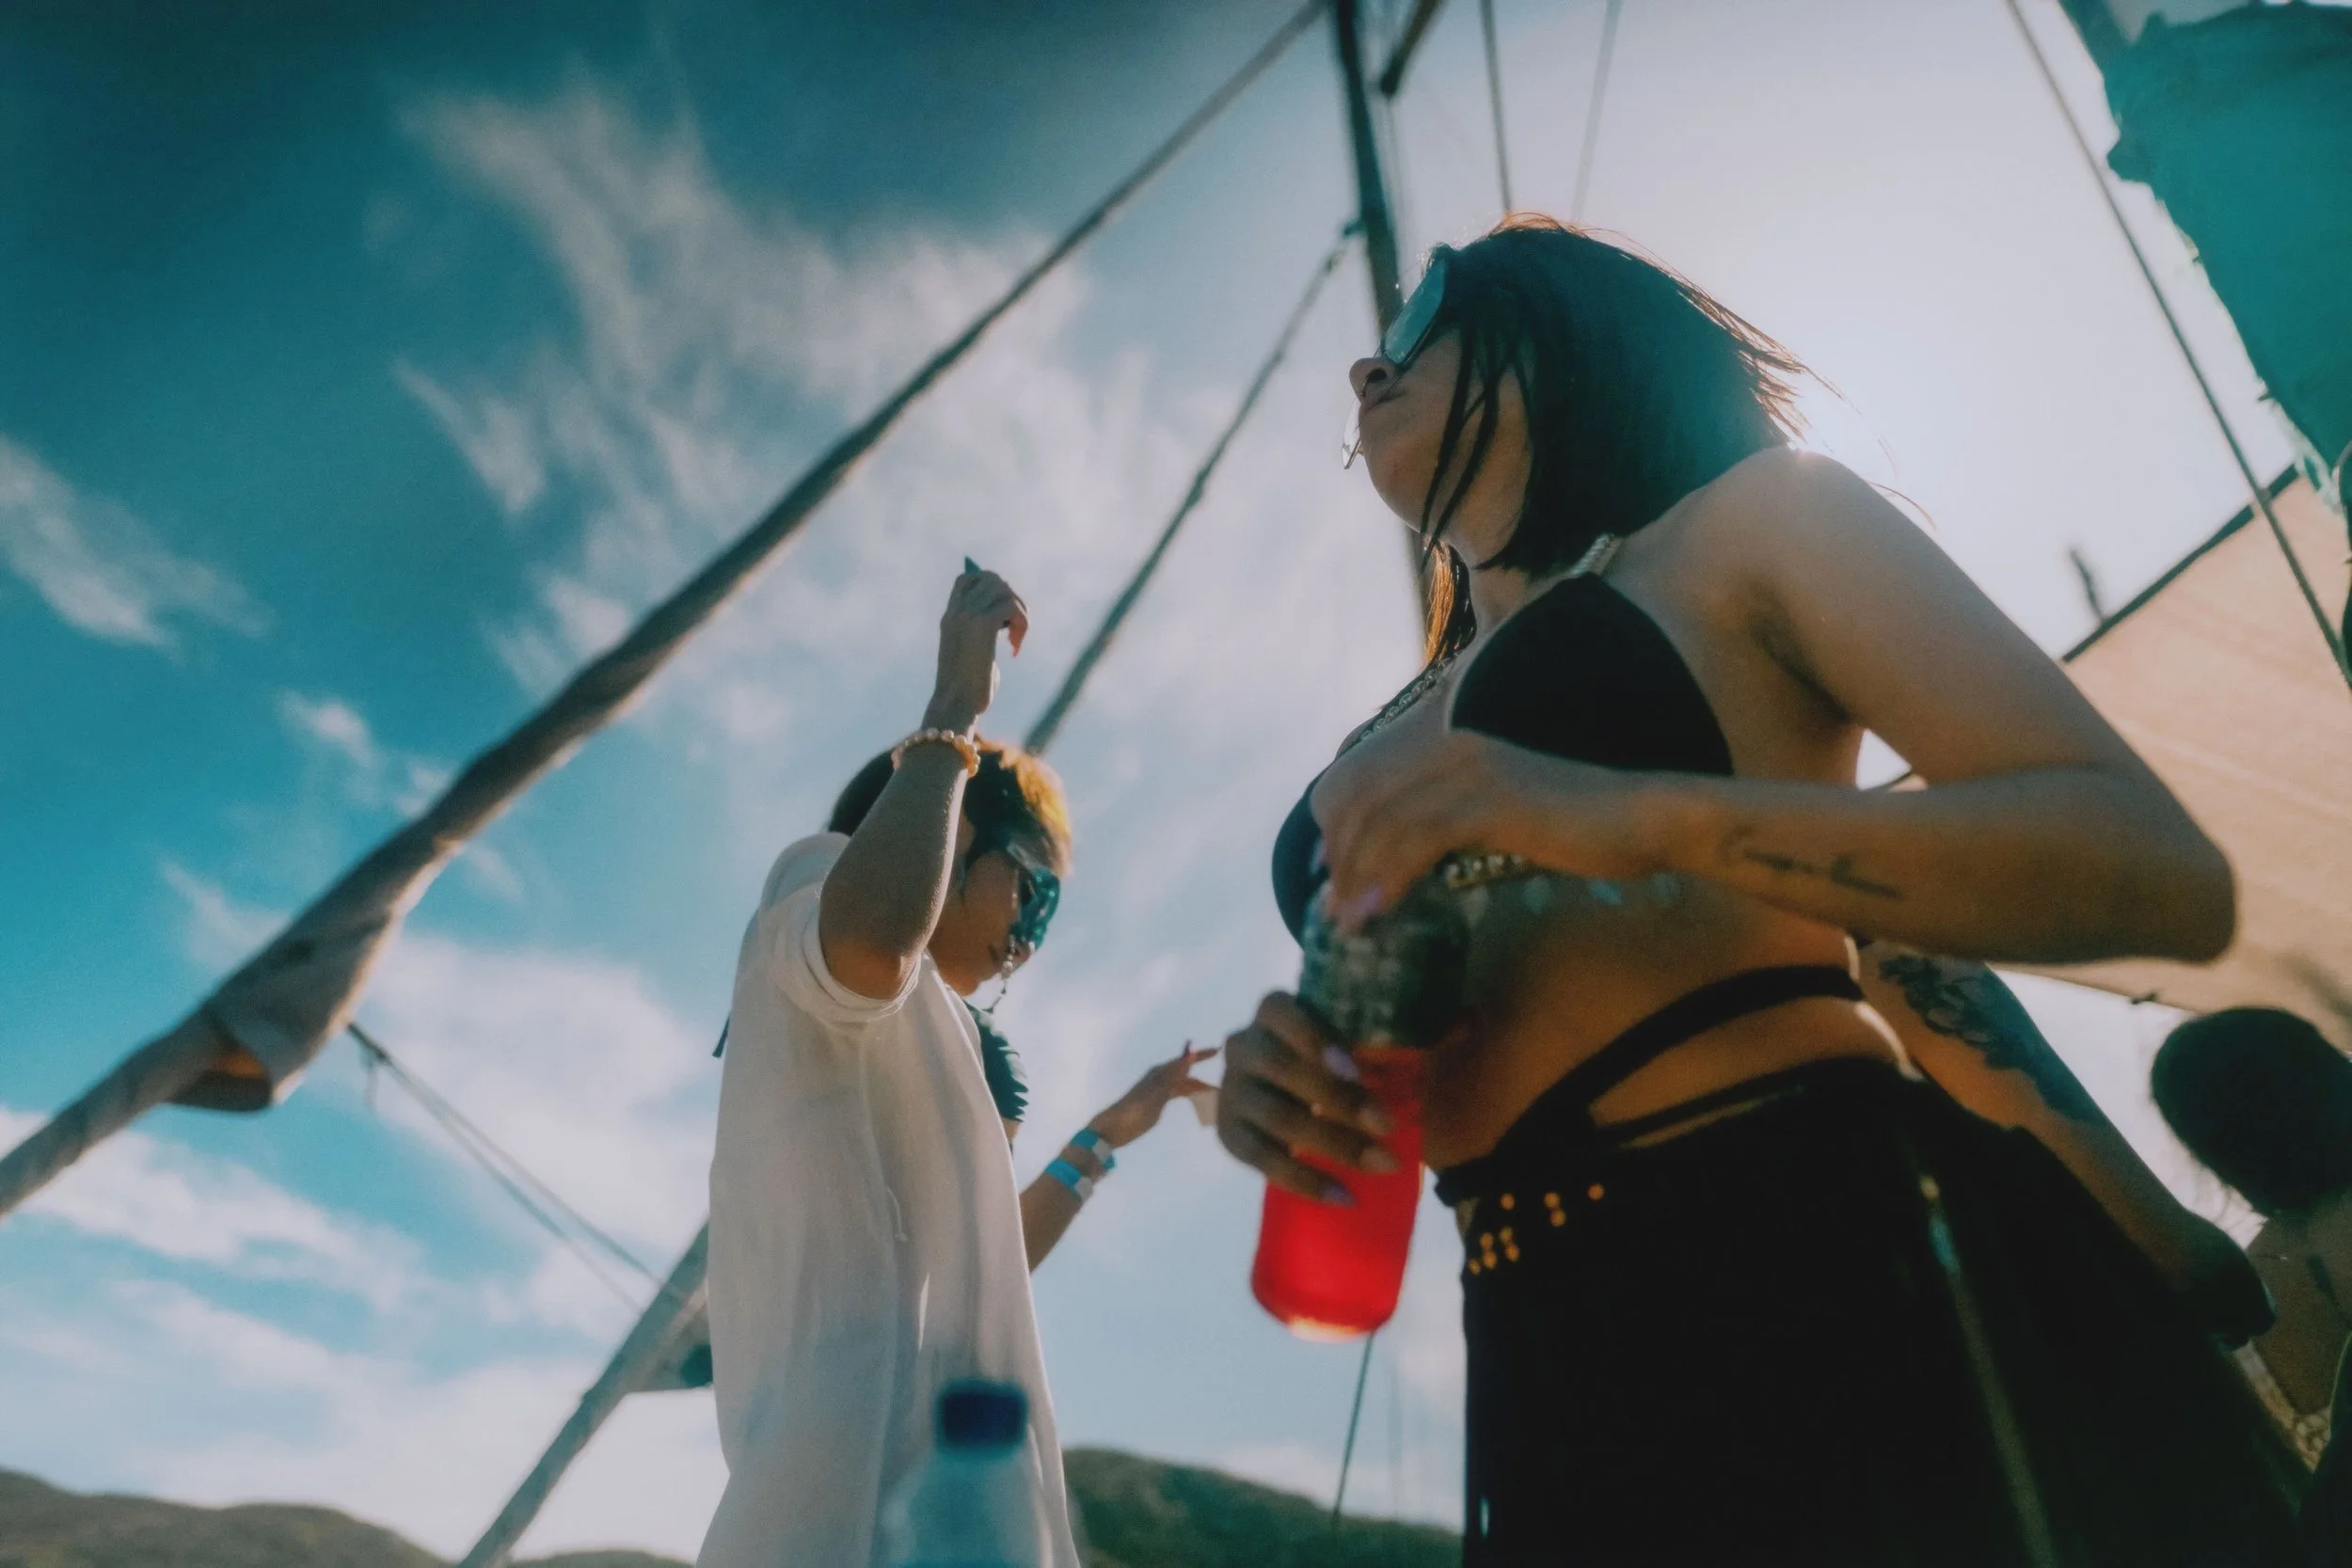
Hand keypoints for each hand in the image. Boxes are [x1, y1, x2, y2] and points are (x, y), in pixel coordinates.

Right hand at [925, 566, 1028, 730]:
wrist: (956, 705)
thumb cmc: (966, 688)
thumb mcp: (971, 653)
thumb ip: (982, 630)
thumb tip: (1009, 611)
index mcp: (949, 617)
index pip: (967, 578)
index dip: (991, 586)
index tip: (1003, 612)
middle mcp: (957, 612)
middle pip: (992, 579)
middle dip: (1012, 599)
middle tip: (1017, 628)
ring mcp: (968, 616)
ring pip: (1005, 591)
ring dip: (1020, 613)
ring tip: (1016, 640)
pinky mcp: (983, 626)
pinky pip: (1011, 607)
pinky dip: (1022, 624)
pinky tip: (1015, 648)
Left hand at [1086, 1042, 1218, 1148]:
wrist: (1112, 1129)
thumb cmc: (1133, 1111)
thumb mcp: (1156, 1094)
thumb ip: (1175, 1074)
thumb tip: (1189, 1053)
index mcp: (1159, 1073)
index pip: (1185, 1060)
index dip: (1201, 1055)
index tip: (1219, 1050)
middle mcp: (1159, 1078)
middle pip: (1186, 1073)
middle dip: (1203, 1077)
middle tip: (1223, 1083)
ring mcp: (1158, 1091)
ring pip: (1183, 1085)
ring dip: (1198, 1088)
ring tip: (1215, 1096)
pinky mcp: (1156, 1103)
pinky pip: (1178, 1094)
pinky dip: (1189, 1096)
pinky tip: (1197, 1100)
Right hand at [1214, 993, 1396, 1203]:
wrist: (1289, 1096)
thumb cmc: (1330, 1060)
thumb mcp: (1350, 1043)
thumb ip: (1379, 1048)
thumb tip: (1439, 1053)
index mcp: (1272, 1011)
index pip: (1280, 1011)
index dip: (1314, 1040)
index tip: (1355, 1071)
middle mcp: (1242, 1045)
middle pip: (1282, 1068)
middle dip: (1339, 1100)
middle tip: (1388, 1127)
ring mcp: (1230, 1090)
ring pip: (1276, 1117)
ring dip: (1333, 1144)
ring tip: (1381, 1164)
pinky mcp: (1227, 1133)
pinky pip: (1262, 1159)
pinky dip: (1305, 1181)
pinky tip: (1345, 1196)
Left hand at [1318, 725, 1669, 930]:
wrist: (1646, 819)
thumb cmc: (1578, 830)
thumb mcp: (1497, 823)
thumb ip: (1448, 833)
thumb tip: (1397, 869)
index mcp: (1447, 748)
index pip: (1358, 778)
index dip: (1333, 830)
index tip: (1333, 880)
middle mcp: (1451, 748)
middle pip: (1360, 798)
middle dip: (1339, 860)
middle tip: (1335, 913)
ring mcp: (1472, 770)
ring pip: (1383, 820)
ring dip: (1358, 876)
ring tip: (1350, 924)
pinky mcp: (1493, 799)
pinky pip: (1420, 837)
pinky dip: (1391, 876)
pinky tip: (1381, 910)